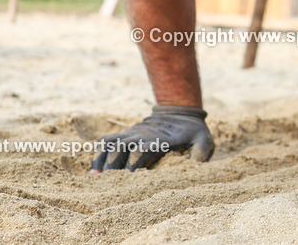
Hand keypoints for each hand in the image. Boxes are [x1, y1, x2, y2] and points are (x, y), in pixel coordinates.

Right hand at [90, 105, 213, 171]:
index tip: (128, 182)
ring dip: (102, 160)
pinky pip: (107, 141)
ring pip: (111, 143)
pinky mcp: (127, 134)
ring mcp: (133, 133)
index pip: (141, 151)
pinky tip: (94, 169)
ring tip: (95, 178)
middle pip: (121, 148)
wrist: (182, 111)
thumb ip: (200, 153)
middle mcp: (142, 135)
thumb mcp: (204, 140)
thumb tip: (192, 168)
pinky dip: (98, 153)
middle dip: (113, 167)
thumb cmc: (194, 131)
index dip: (133, 166)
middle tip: (106, 185)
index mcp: (159, 139)